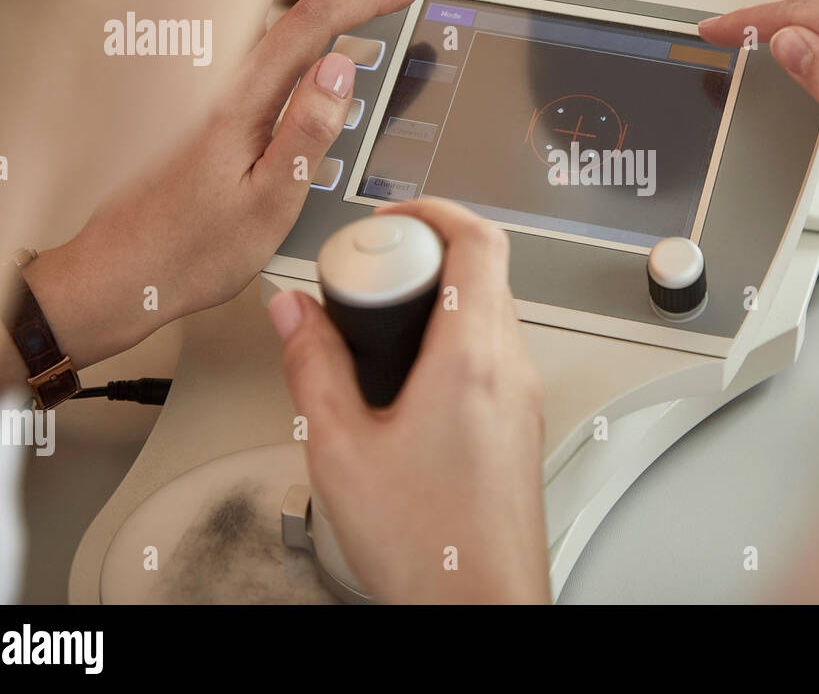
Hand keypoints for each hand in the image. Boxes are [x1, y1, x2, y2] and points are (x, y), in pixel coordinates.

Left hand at [24, 0, 418, 366]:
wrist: (118, 274)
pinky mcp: (179, 98)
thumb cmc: (192, 251)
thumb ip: (308, 131)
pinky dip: (265, 7)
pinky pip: (229, 30)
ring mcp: (188, 83)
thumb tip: (342, 68)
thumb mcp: (270, 204)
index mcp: (234, 100)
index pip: (309, 22)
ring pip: (242, 0)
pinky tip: (288, 27)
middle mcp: (205, 78)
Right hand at [268, 198, 549, 603]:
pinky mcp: (522, 423)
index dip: (434, 210)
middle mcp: (512, 369)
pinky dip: (455, 338)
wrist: (482, 607)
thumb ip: (313, 367)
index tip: (392, 216)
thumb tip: (294, 309)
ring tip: (385, 326)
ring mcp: (524, 397)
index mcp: (473, 360)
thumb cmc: (429, 546)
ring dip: (442, 298)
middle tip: (376, 273)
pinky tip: (410, 378)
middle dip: (427, 254)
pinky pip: (494, 351)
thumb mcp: (341, 449)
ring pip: (493, 311)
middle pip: (486, 270)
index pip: (479, 241)